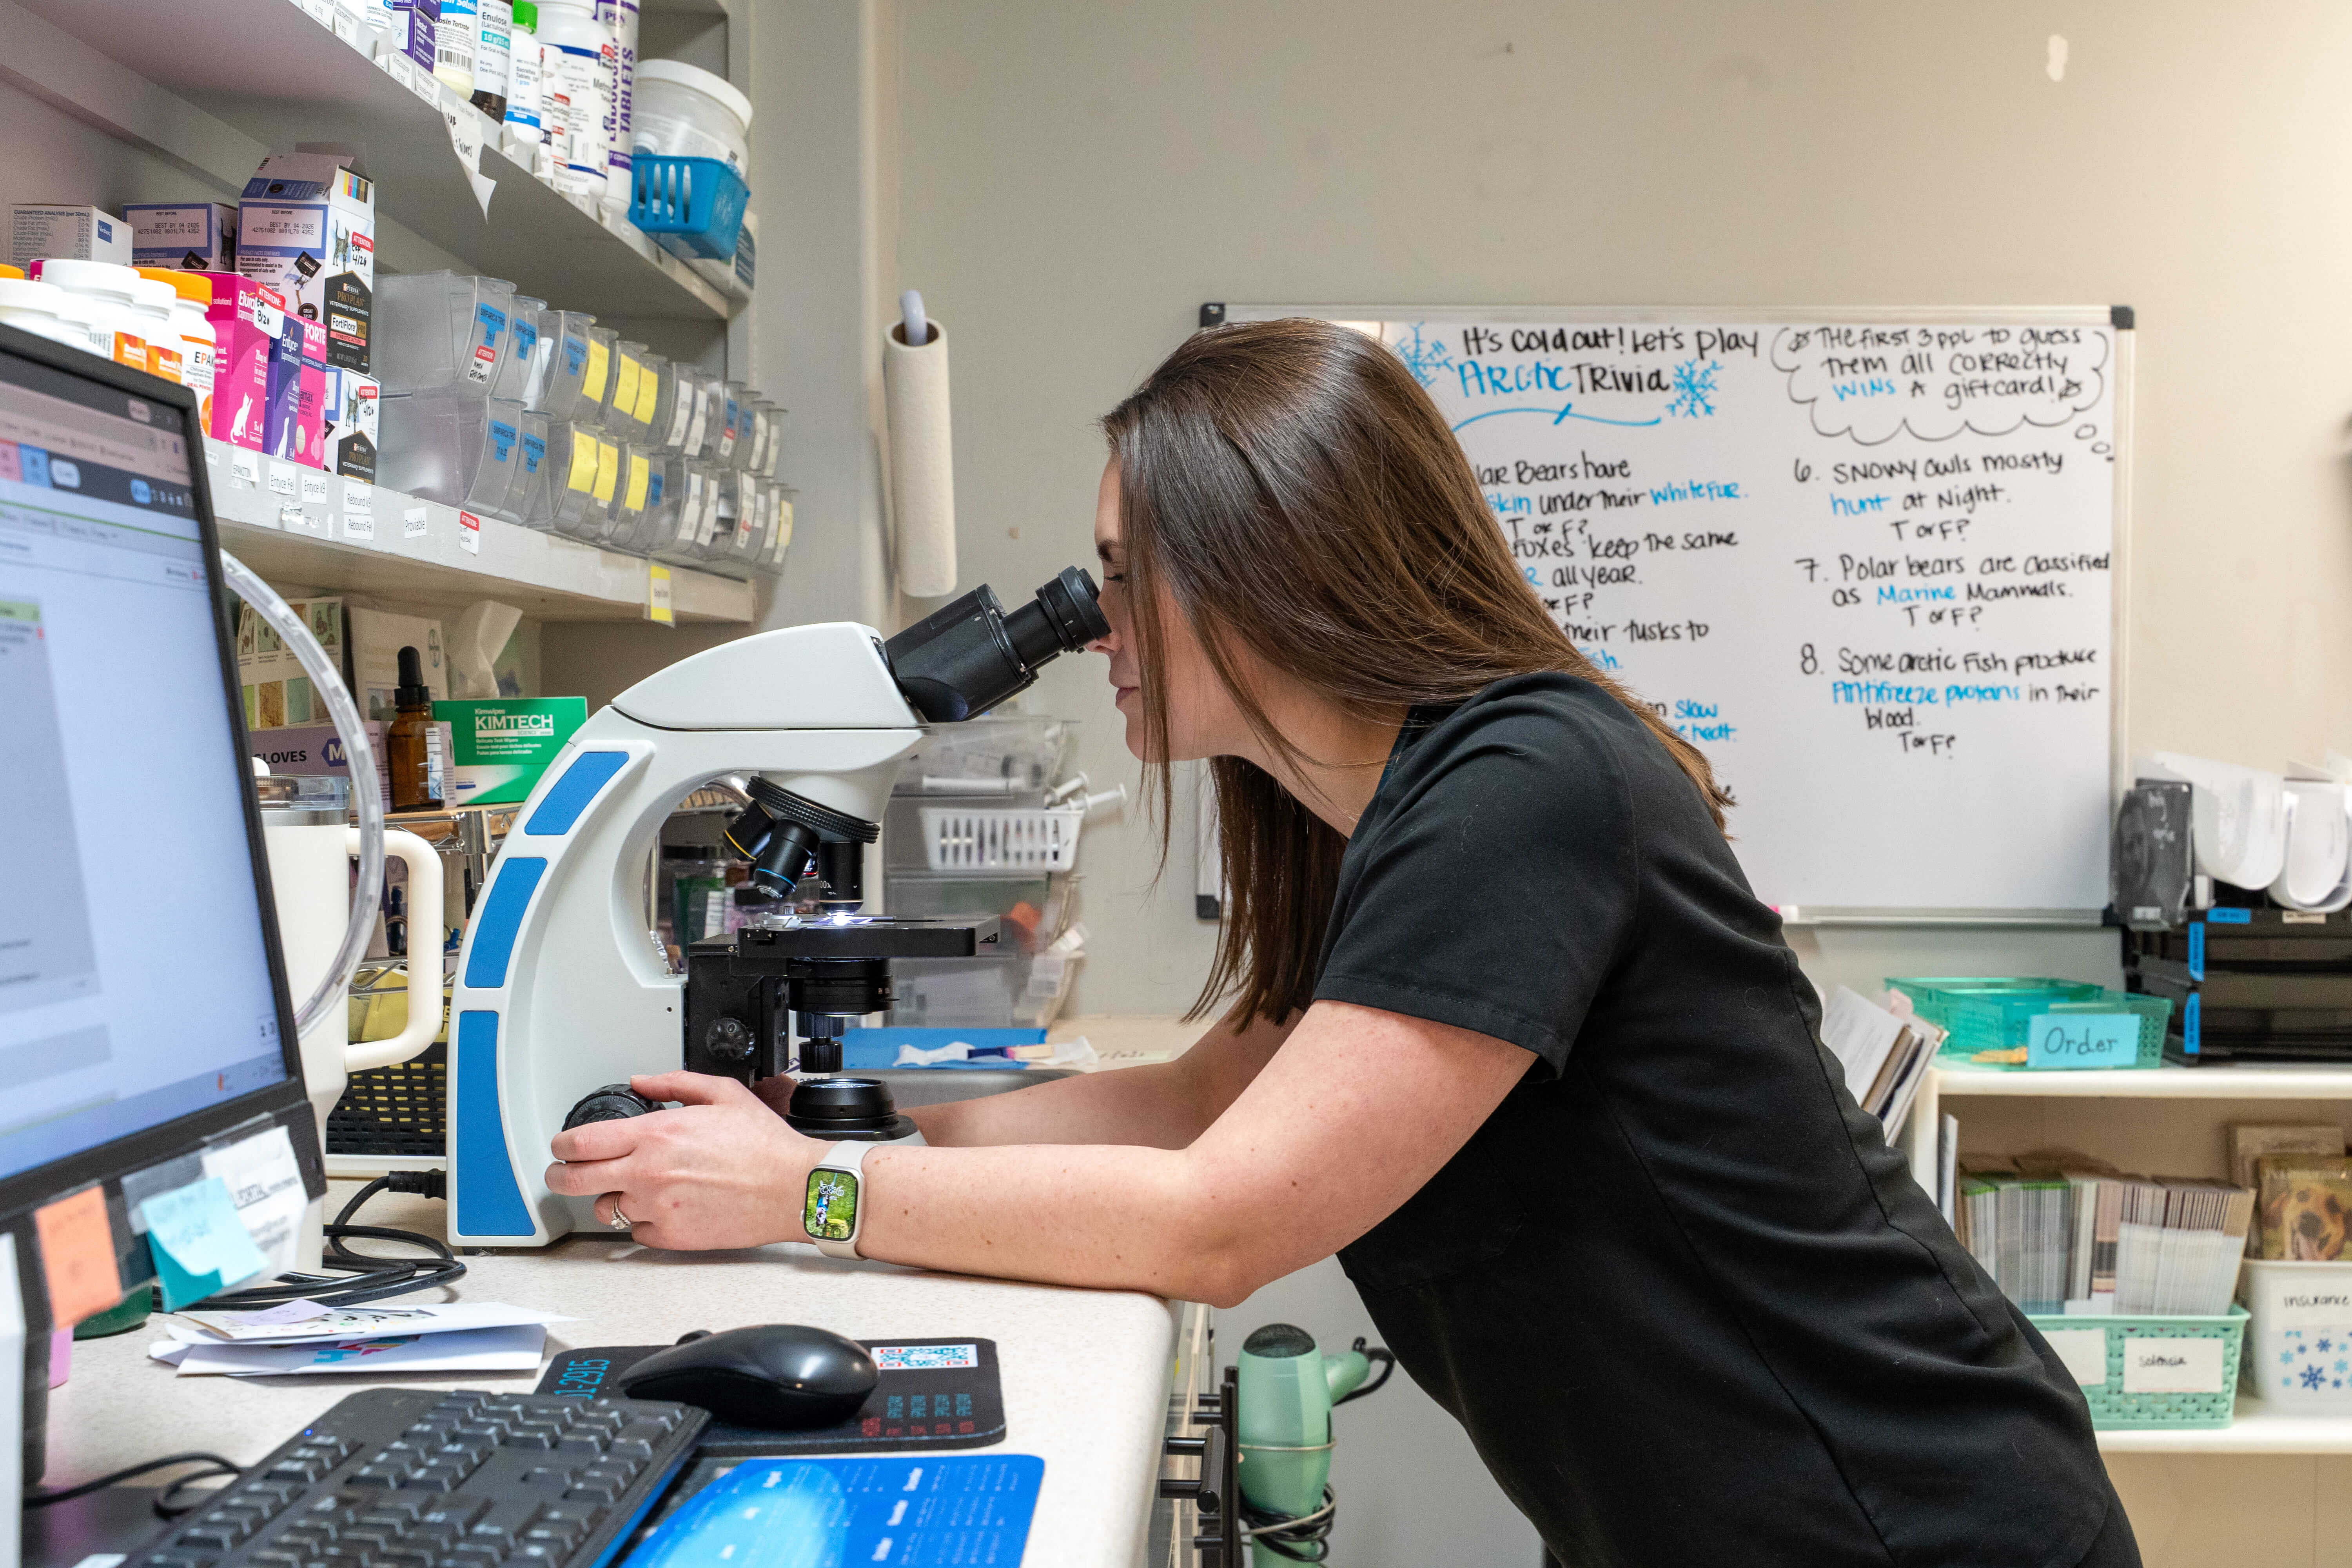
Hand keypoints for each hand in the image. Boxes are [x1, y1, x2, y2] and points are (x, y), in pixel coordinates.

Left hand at [545, 1071, 821, 1249]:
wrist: (793, 1189)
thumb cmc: (764, 1145)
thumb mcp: (722, 1094)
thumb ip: (674, 1083)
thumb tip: (640, 1081)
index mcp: (656, 1134)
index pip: (581, 1142)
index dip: (560, 1145)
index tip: (561, 1146)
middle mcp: (648, 1173)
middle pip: (573, 1181)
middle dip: (559, 1176)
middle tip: (562, 1174)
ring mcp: (656, 1208)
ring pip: (605, 1209)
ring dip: (611, 1197)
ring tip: (634, 1188)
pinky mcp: (670, 1237)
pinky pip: (636, 1232)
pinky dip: (643, 1221)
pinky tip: (664, 1207)